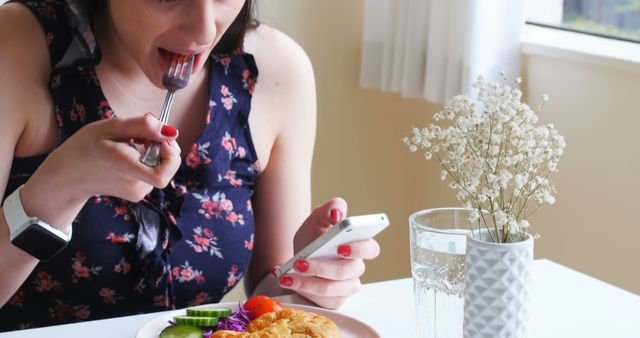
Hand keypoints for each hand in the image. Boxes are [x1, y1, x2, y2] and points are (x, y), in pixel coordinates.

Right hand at [28, 113, 181, 202]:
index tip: (160, 140)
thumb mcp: (110, 127)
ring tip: (131, 145)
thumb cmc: (85, 148)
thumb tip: (171, 131)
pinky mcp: (137, 194)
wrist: (68, 175)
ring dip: (155, 153)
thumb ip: (143, 126)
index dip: (171, 155)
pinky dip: (149, 161)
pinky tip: (130, 155)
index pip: (163, 174)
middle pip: (168, 168)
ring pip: (162, 168)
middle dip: (164, 148)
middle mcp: (135, 185)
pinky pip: (154, 173)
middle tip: (144, 136)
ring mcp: (137, 192)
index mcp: (126, 167)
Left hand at [275, 198, 380, 308]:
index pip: (371, 249)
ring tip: (287, 275)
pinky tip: (287, 280)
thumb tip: (337, 214)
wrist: (300, 257)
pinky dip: (302, 291)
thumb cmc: (315, 236)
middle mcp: (356, 267)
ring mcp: (347, 286)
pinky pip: (322, 301)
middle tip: (301, 263)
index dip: (359, 249)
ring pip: (331, 289)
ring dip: (307, 282)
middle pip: (347, 271)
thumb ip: (331, 208)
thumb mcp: (319, 217)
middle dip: (321, 268)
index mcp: (358, 245)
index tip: (340, 247)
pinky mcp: (335, 300)